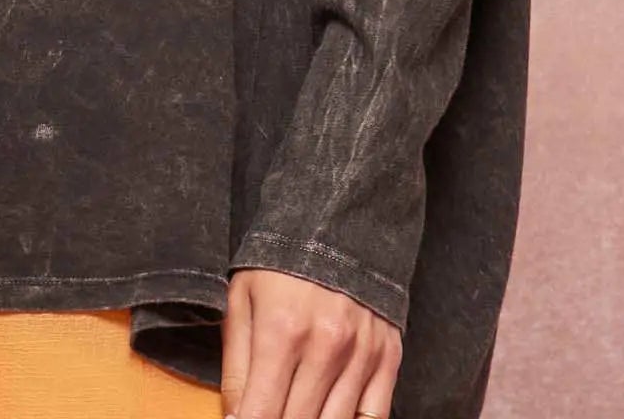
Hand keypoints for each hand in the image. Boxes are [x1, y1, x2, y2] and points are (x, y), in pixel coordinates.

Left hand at [220, 267, 402, 418]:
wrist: (335, 223)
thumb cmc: (278, 266)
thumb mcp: (240, 301)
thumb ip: (235, 367)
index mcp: (281, 331)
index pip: (261, 414)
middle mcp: (325, 347)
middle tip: (270, 411)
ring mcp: (360, 355)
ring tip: (296, 410)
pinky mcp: (387, 358)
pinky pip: (373, 417)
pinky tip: (329, 414)